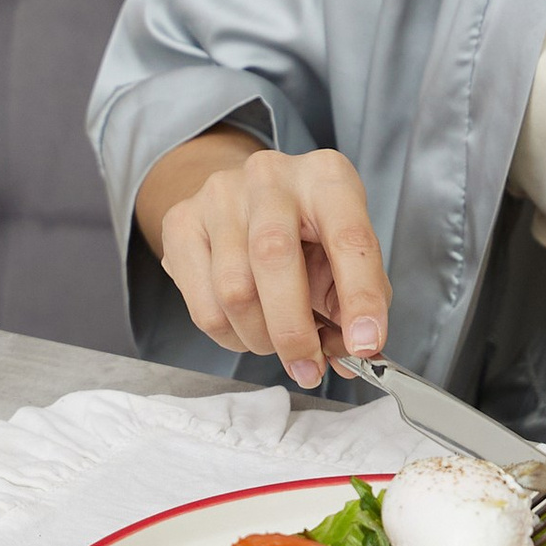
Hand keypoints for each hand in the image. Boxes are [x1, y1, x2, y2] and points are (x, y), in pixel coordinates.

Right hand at [144, 139, 390, 387]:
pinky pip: (203, 306)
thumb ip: (353, 300)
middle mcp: (270, 177)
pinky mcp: (181, 223)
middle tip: (308, 369)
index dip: (361, 297)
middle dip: (294, 330)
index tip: (364, 345)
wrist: (244, 197)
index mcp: (325, 178)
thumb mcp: (342, 253)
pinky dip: (231, 337)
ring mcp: (218, 196)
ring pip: (234, 291)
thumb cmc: (304, 232)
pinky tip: (246, 326)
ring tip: (276, 340)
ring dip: (261, 338)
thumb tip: (352, 354)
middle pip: (274, 259)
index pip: (349, 237)